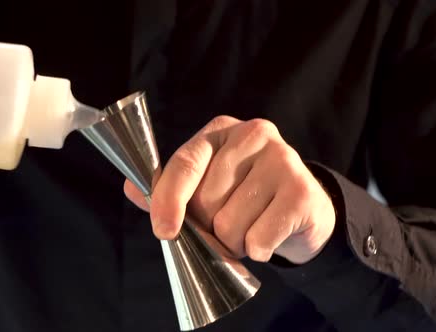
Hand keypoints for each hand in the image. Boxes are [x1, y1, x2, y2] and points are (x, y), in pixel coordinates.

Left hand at [125, 116, 335, 263]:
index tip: (163, 231)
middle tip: (226, 225)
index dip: (168, 200)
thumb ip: (169, 190)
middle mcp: (253, 135)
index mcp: (220, 131)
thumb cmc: (246, 199)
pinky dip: (259, 249)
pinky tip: (270, 237)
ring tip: (250, 229)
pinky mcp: (302, 190)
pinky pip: (260, 238)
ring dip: (235, 242)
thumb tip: (130, 189)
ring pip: (230, 224)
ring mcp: (282, 159)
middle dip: (210, 227)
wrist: (304, 211)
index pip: (185, 163)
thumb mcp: (206, 188)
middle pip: (206, 201)